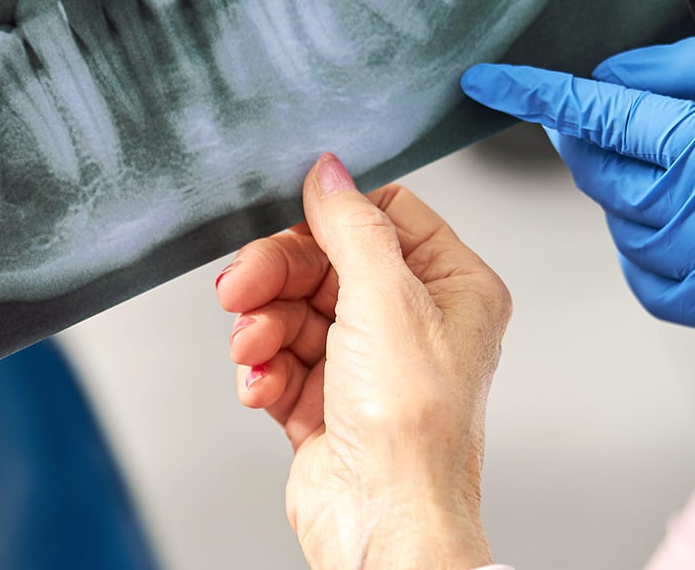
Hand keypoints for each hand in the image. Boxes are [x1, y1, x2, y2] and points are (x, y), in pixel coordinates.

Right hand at [216, 153, 510, 569]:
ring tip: (253, 349)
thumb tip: (330, 169)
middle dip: (276, 276)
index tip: (292, 223)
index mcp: (453, 288)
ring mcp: (368, 362)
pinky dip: (261, 367)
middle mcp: (414, 322)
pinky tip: (260, 384)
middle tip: (241, 288)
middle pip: (324, 262)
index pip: (385, 216)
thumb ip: (351, 225)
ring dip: (262, 325)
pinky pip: (279, 357)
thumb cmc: (412, 431)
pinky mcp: (326, 401)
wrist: (382, 525)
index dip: (331, 218)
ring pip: (293, 308)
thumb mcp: (384, 299)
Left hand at [462, 37, 694, 334]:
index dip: (535, 94)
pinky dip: (645, 243)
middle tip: (623, 114)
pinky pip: (649, 278)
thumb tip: (612, 77)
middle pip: (601, 171)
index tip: (488, 81)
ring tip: (688, 165)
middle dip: (593, 136)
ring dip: (628, 189)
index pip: (600, 118)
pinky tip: (687, 214)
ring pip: (620, 224)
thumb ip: (688, 74)